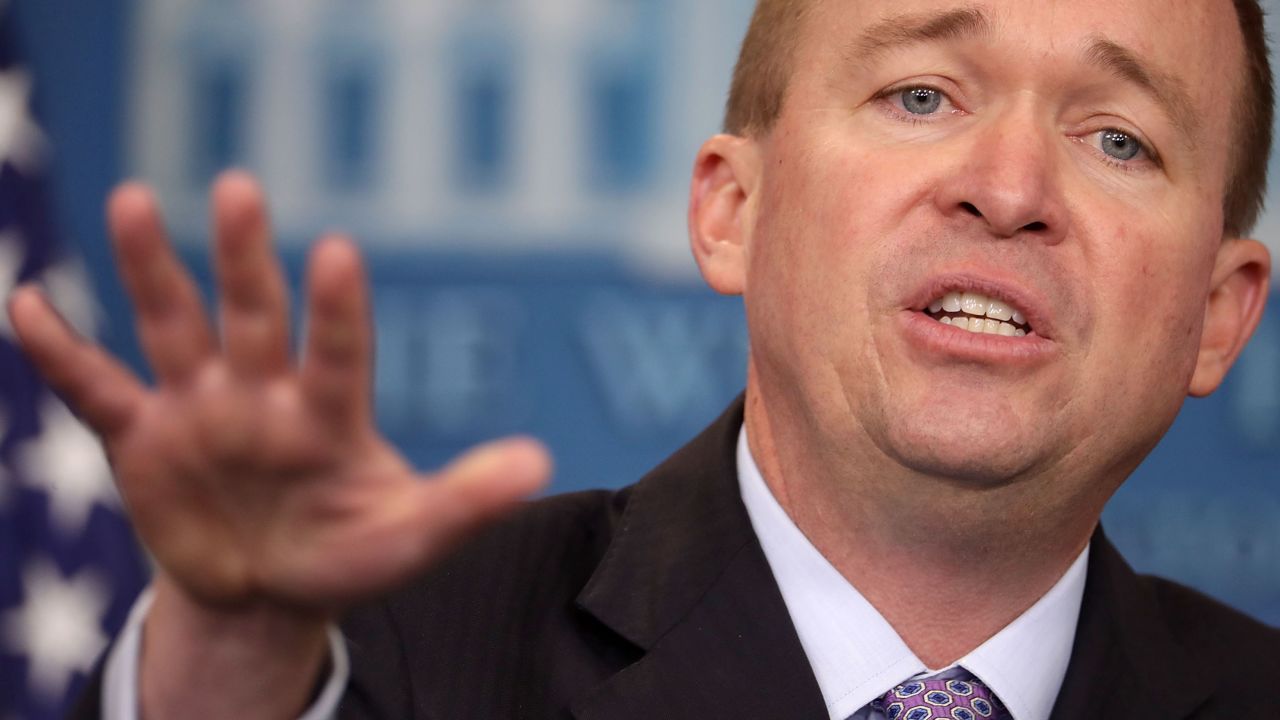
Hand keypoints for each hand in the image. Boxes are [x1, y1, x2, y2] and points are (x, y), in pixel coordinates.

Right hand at [8, 171, 550, 613]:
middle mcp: (264, 393)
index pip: (337, 350)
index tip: (335, 252)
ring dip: (150, 271)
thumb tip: (540, 463)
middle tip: (238, 188)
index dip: (335, 308)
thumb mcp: (410, 538)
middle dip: (242, 256)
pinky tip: (28, 304)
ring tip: (130, 200)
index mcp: (330, 412)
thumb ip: (465, 501)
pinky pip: (97, 388)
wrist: (269, 590)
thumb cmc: (348, 554)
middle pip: (253, 314)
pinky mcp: (143, 438)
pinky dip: (63, 353)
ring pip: (173, 327)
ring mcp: (201, 409)